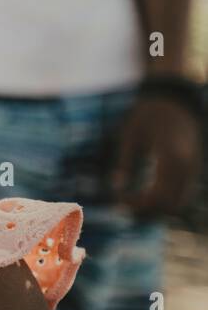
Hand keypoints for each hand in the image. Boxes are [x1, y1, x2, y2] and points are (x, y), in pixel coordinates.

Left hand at [111, 93, 201, 217]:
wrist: (174, 99)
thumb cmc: (147, 114)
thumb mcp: (129, 135)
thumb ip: (124, 162)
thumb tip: (115, 188)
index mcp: (171, 158)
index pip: (158, 196)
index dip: (138, 204)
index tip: (118, 199)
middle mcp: (187, 166)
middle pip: (171, 205)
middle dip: (148, 210)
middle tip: (124, 203)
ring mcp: (193, 167)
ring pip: (180, 202)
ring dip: (158, 207)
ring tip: (134, 199)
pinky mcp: (194, 167)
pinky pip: (184, 193)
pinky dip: (167, 199)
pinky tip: (147, 192)